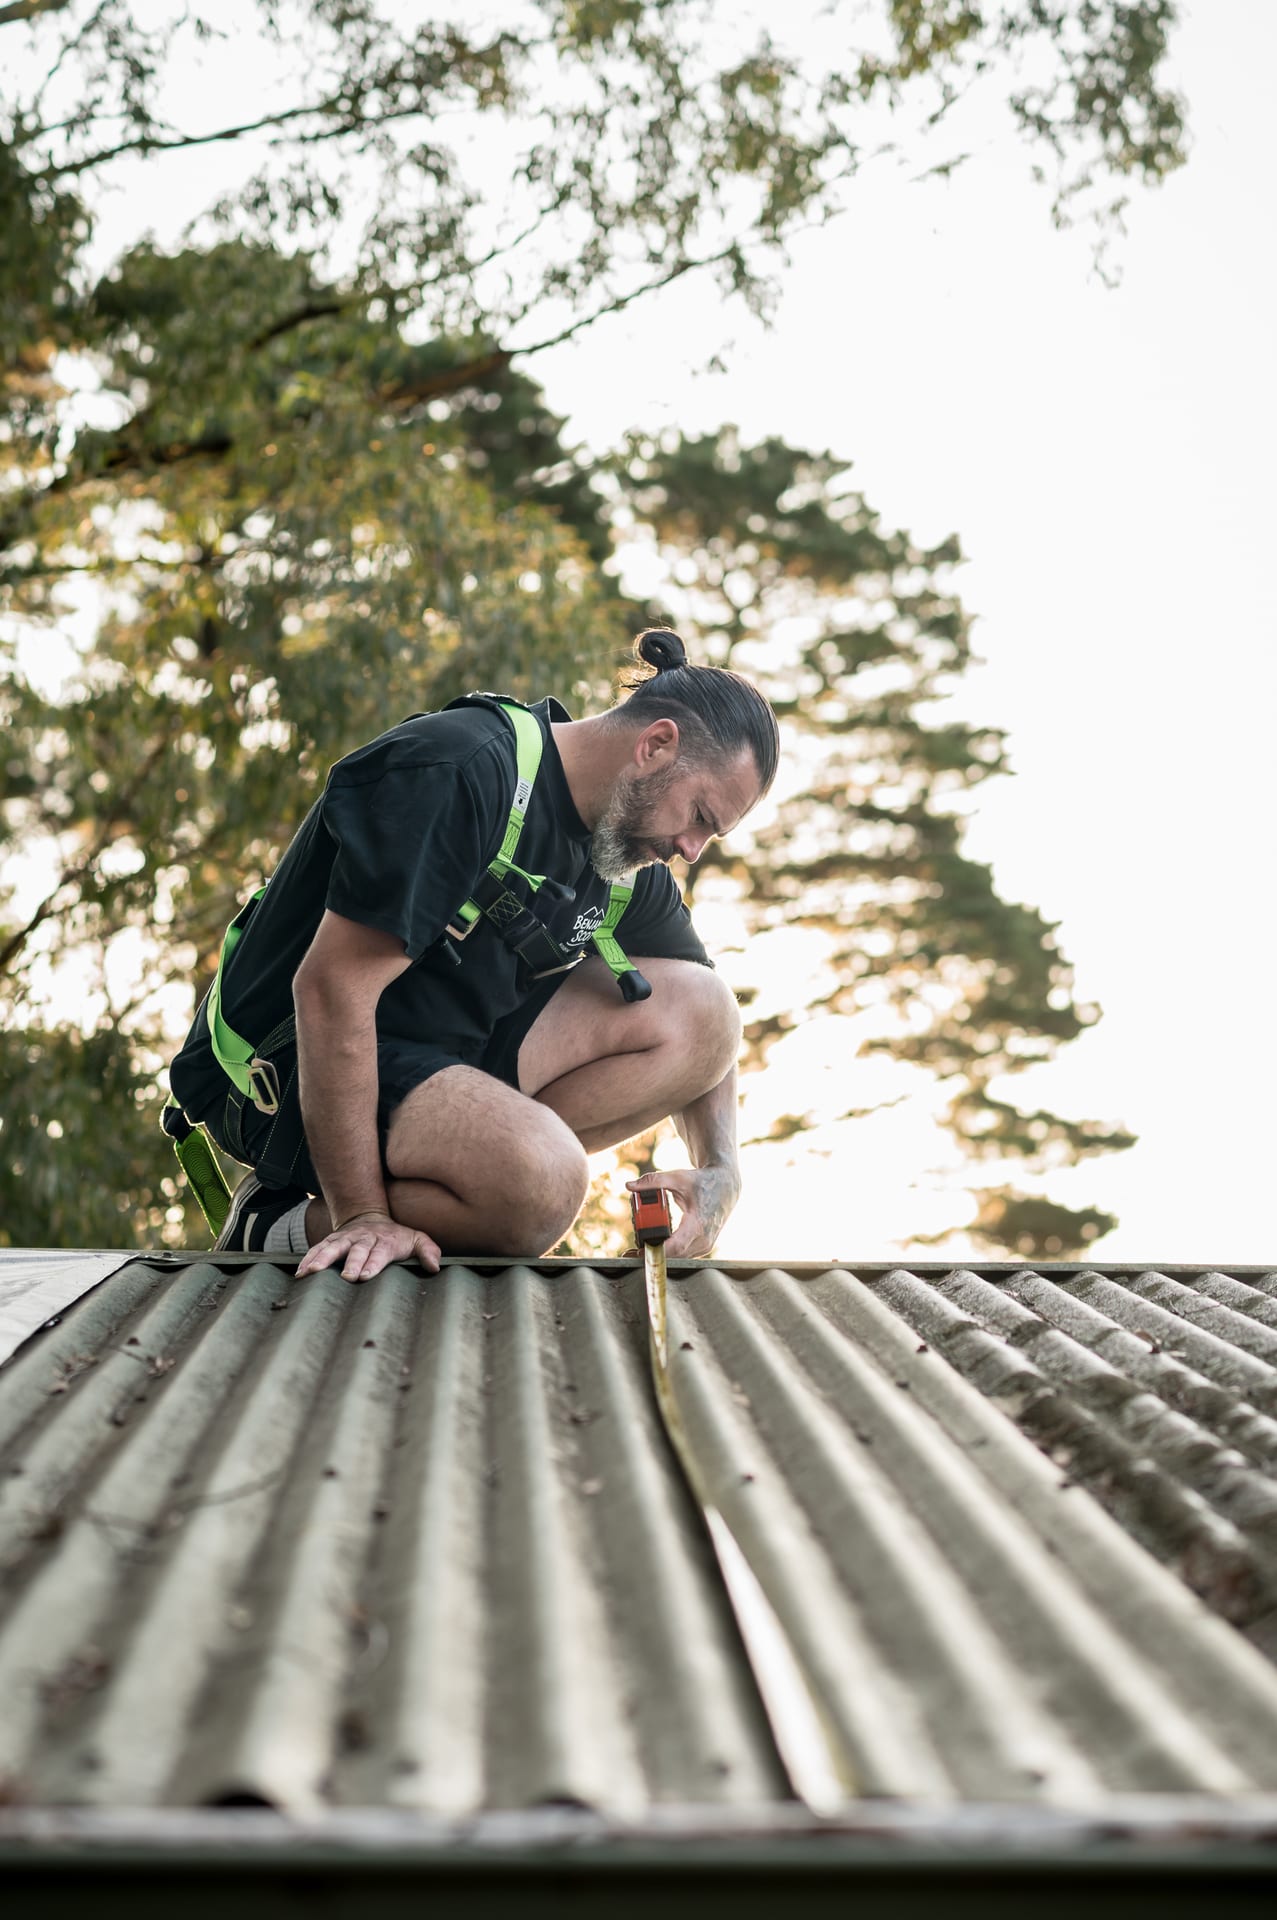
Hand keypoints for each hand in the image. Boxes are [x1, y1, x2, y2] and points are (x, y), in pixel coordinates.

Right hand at [296, 1210, 440, 1283]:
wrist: (368, 1218)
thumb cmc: (395, 1237)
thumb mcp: (415, 1239)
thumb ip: (427, 1251)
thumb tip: (435, 1266)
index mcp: (384, 1241)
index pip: (378, 1253)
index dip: (372, 1264)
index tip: (365, 1276)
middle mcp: (362, 1239)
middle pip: (355, 1250)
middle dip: (350, 1263)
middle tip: (347, 1277)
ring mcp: (344, 1239)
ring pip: (331, 1247)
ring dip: (320, 1260)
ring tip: (309, 1273)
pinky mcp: (330, 1241)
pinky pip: (317, 1249)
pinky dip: (308, 1259)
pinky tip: (300, 1272)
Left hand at [626, 1166, 739, 1258]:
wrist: (726, 1186)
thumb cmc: (702, 1181)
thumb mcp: (677, 1178)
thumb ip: (653, 1181)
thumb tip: (629, 1185)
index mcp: (698, 1224)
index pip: (675, 1246)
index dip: (656, 1252)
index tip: (638, 1252)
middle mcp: (704, 1238)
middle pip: (674, 1255)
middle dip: (651, 1255)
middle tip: (629, 1254)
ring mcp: (705, 1245)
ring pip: (678, 1257)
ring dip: (659, 1255)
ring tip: (636, 1253)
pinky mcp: (704, 1246)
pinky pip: (684, 1254)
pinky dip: (669, 1252)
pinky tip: (654, 1249)